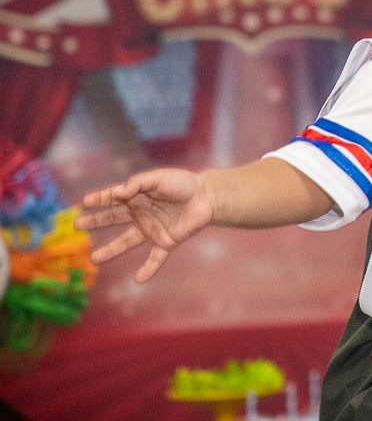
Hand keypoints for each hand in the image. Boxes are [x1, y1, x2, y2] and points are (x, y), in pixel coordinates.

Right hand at [74, 169, 215, 281]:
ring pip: (128, 241)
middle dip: (96, 221)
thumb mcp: (159, 178)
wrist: (208, 197)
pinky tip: (140, 278)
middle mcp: (141, 214)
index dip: (100, 199)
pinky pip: (156, 257)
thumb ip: (138, 183)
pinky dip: (149, 268)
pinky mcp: (166, 241)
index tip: (85, 203)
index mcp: (138, 197)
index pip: (114, 198)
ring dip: (112, 250)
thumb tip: (118, 192)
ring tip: (95, 259)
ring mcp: (152, 229)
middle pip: (114, 218)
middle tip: (77, 226)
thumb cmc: (183, 184)